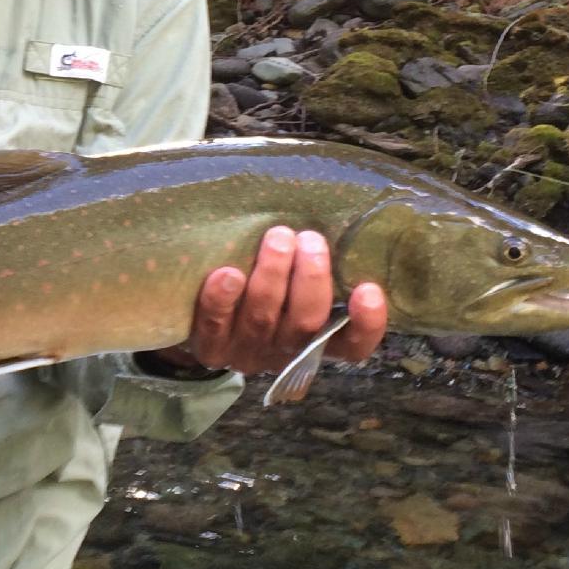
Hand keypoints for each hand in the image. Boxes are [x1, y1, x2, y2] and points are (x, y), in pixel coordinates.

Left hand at [156, 226, 387, 397]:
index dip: (367, 324)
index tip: (369, 290)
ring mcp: (246, 353)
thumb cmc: (263, 286)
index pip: (353, 345)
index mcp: (317, 341)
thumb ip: (310, 264)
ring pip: (263, 320)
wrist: (200, 318)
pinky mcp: (210, 349)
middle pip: (306, 324)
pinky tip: (228, 274)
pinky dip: (222, 301)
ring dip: (271, 277)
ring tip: (277, 237)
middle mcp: (285, 352)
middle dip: (311, 279)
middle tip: (311, 240)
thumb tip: (328, 215)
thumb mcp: (294, 283)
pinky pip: (215, 327)